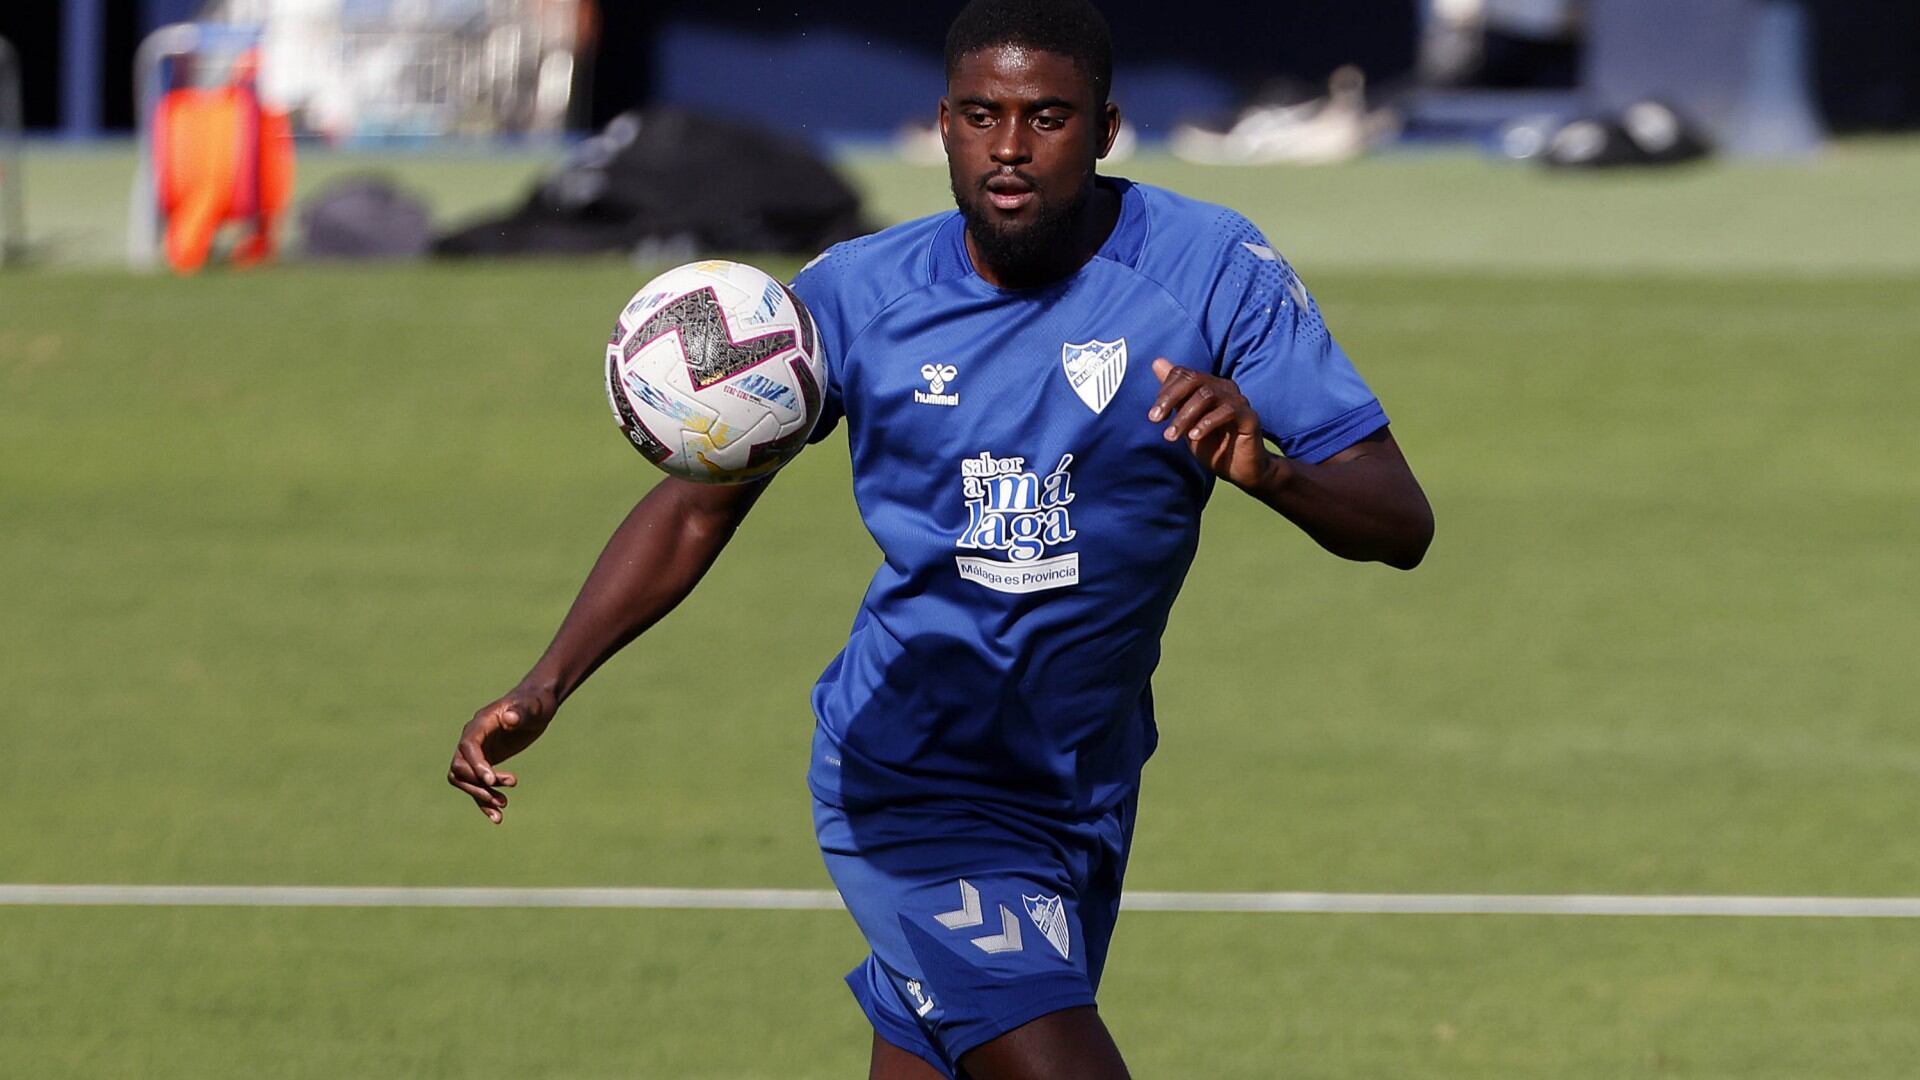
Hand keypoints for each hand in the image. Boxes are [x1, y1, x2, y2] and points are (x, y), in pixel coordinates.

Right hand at [447, 687, 555, 823]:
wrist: (536, 705)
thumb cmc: (535, 702)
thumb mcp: (533, 707)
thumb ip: (521, 712)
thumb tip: (509, 717)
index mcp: (481, 723)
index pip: (468, 746)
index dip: (476, 765)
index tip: (492, 781)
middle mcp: (473, 738)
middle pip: (460, 767)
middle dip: (478, 784)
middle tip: (502, 795)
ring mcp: (477, 752)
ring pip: (464, 780)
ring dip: (480, 796)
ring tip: (504, 805)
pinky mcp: (484, 763)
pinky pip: (477, 785)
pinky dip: (484, 801)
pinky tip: (498, 816)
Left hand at [1147, 358, 1284, 490]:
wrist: (1240, 470)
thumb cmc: (1213, 445)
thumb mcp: (1186, 420)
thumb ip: (1174, 395)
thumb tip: (1157, 361)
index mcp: (1209, 386)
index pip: (1184, 374)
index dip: (1165, 390)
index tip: (1154, 415)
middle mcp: (1224, 388)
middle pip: (1194, 379)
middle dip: (1170, 398)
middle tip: (1155, 419)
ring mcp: (1238, 401)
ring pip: (1207, 395)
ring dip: (1184, 416)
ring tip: (1171, 436)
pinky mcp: (1249, 416)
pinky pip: (1228, 411)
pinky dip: (1207, 423)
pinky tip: (1194, 437)